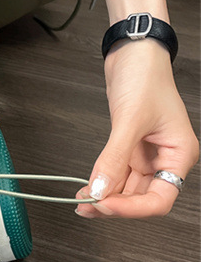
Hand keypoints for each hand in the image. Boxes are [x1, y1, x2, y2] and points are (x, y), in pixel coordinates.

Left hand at [75, 39, 198, 217]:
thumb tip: (100, 188)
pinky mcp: (129, 146)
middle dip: (114, 204)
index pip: (160, 198)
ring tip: (81, 200)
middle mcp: (165, 157)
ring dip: (105, 195)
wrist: (133, 52)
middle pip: (142, 197)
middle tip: (87, 207)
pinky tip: (87, 187)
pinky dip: (102, 181)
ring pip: (127, 188)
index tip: (105, 206)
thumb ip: (114, 157)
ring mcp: (146, 153)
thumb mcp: (130, 119)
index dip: (133, 209)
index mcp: (179, 154)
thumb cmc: (145, 76)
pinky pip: (117, 172)